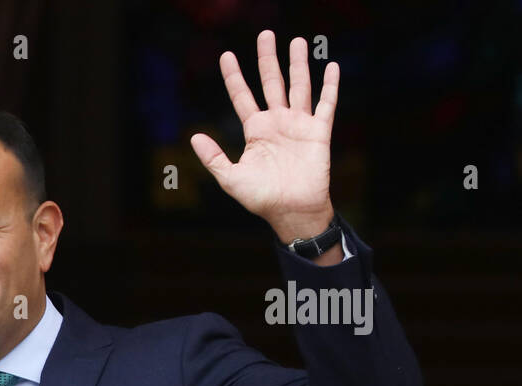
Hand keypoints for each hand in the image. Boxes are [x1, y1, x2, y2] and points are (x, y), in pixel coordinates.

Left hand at [190, 30, 337, 244]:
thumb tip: (194, 136)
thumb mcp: (231, 178)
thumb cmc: (261, 198)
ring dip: (298, 64)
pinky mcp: (319, 131)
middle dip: (267, 59)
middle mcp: (277, 122)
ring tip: (297, 41)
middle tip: (264, 34)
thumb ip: (213, 157)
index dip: (234, 77)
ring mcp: (299, 125)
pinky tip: (331, 66)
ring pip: (299, 86)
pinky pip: (326, 104)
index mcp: (256, 131)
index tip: (225, 56)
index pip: (242, 97)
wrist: (291, 211)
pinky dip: (330, 85)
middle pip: (271, 83)